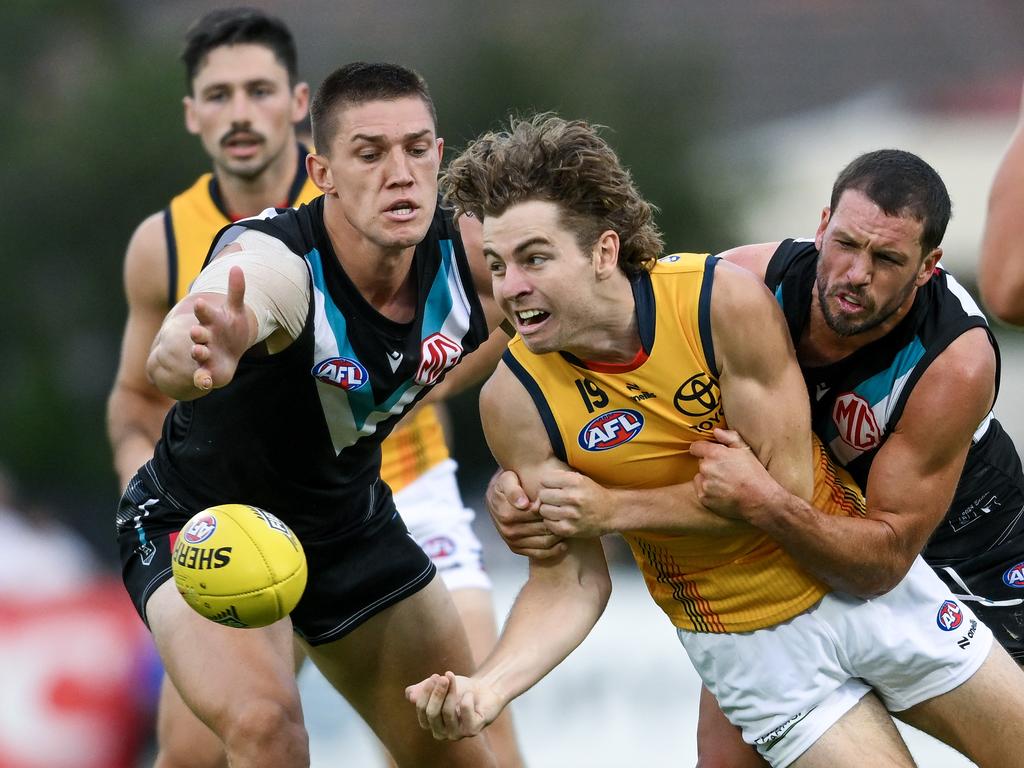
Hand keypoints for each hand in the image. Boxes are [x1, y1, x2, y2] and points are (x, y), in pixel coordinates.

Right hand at [189, 266, 254, 390]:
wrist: (228, 351)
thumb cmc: (229, 327)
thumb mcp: (235, 309)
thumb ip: (236, 290)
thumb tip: (237, 266)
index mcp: (210, 321)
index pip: (205, 312)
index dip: (202, 309)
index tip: (199, 302)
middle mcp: (204, 337)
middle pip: (198, 334)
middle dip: (197, 333)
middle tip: (196, 332)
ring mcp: (205, 354)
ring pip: (198, 353)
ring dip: (198, 352)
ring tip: (198, 351)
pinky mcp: (208, 371)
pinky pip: (203, 377)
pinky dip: (202, 380)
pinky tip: (204, 383)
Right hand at [405, 671, 502, 740]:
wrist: (485, 690)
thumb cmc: (459, 689)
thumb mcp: (439, 686)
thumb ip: (423, 689)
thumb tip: (410, 695)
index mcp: (431, 724)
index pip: (422, 711)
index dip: (425, 694)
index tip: (434, 676)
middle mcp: (441, 733)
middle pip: (432, 713)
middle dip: (437, 692)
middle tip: (444, 676)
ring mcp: (457, 734)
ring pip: (448, 712)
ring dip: (451, 691)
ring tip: (454, 677)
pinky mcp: (472, 730)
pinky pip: (465, 711)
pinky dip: (467, 697)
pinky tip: (470, 694)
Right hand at [487, 470, 565, 558]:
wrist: (496, 497)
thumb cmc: (506, 485)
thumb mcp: (507, 480)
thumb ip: (514, 490)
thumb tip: (523, 504)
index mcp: (507, 514)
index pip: (537, 514)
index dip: (549, 507)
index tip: (556, 501)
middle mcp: (509, 531)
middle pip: (542, 529)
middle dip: (557, 522)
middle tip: (568, 515)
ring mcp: (513, 541)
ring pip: (543, 543)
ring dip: (558, 537)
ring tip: (567, 526)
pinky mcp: (516, 549)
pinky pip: (538, 554)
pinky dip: (553, 551)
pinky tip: (563, 543)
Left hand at [536, 468, 615, 537]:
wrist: (611, 513)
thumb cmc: (591, 494)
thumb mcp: (579, 479)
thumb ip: (558, 478)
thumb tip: (538, 486)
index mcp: (575, 481)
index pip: (544, 480)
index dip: (547, 484)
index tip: (554, 488)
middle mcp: (573, 497)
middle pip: (542, 495)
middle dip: (546, 497)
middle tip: (554, 500)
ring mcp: (571, 514)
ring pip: (543, 510)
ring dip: (547, 510)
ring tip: (557, 510)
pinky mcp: (570, 529)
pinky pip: (548, 524)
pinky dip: (551, 522)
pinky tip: (559, 519)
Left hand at [690, 428, 779, 520]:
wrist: (760, 499)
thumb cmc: (754, 473)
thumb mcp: (745, 450)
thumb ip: (729, 437)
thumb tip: (716, 431)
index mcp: (714, 453)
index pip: (696, 447)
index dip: (702, 449)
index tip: (708, 453)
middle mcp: (706, 468)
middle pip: (701, 463)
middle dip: (710, 465)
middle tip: (726, 471)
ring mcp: (704, 484)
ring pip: (701, 477)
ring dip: (709, 478)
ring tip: (726, 483)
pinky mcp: (704, 498)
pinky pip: (701, 490)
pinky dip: (708, 491)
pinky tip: (723, 492)